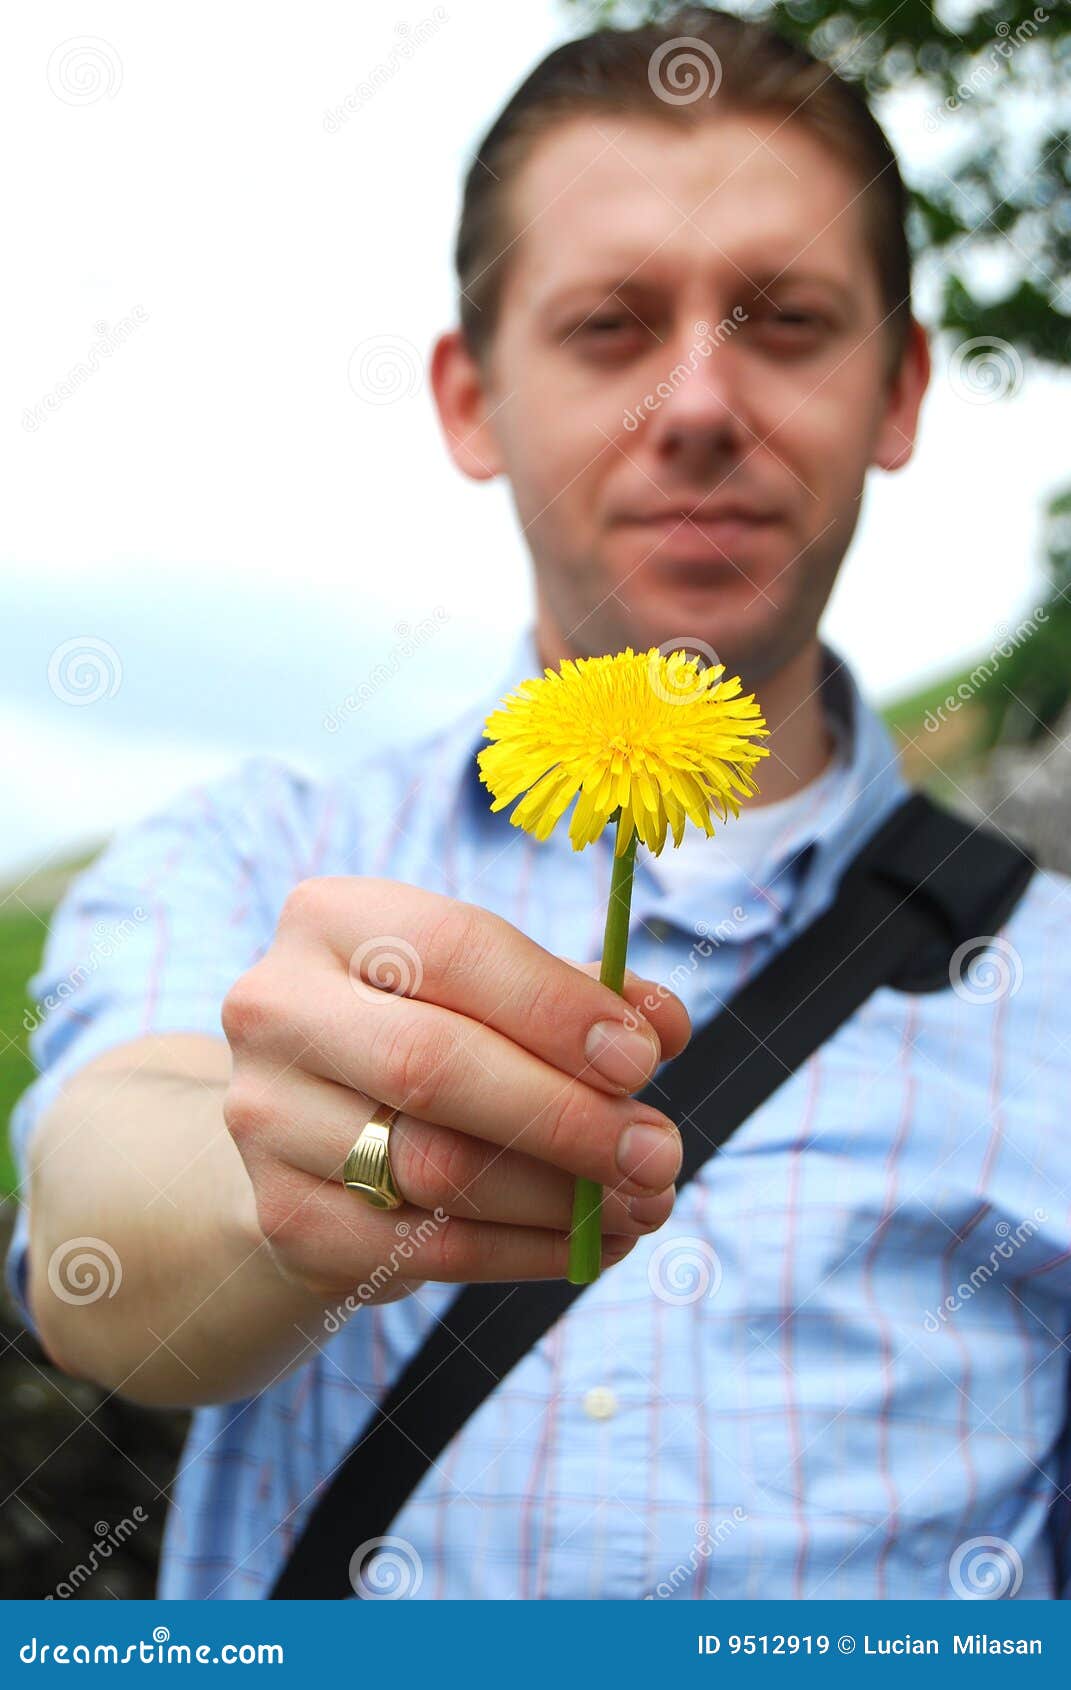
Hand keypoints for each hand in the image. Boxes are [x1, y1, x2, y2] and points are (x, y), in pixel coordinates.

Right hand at [221, 877, 689, 1307]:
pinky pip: (423, 1248)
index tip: (644, 1061)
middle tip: (660, 1153)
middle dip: (567, 1117)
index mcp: (332, 920)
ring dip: (561, 1198)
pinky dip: (525, 1253)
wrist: (314, 1125)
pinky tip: (590, 1242)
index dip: (556, 1007)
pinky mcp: (283, 1215)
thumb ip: (579, 994)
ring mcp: (266, 1117)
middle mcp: (276, 1008)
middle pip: (432, 1066)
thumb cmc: (429, 1028)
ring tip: (646, 1204)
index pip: (455, 948)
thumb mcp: (494, 988)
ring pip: (434, 1168)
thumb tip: (662, 1027)